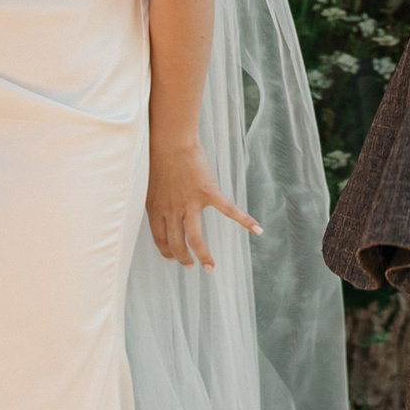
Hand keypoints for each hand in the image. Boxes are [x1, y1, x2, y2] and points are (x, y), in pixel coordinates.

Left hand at [147, 135, 258, 267]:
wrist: (173, 142)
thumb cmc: (161, 160)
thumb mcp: (152, 187)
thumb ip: (159, 204)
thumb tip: (164, 216)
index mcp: (156, 209)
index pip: (160, 239)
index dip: (166, 251)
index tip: (171, 258)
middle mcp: (172, 210)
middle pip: (176, 243)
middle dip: (183, 258)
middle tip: (190, 267)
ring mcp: (191, 203)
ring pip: (195, 237)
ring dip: (203, 255)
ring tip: (210, 267)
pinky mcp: (209, 193)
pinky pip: (229, 210)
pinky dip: (244, 220)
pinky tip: (257, 229)